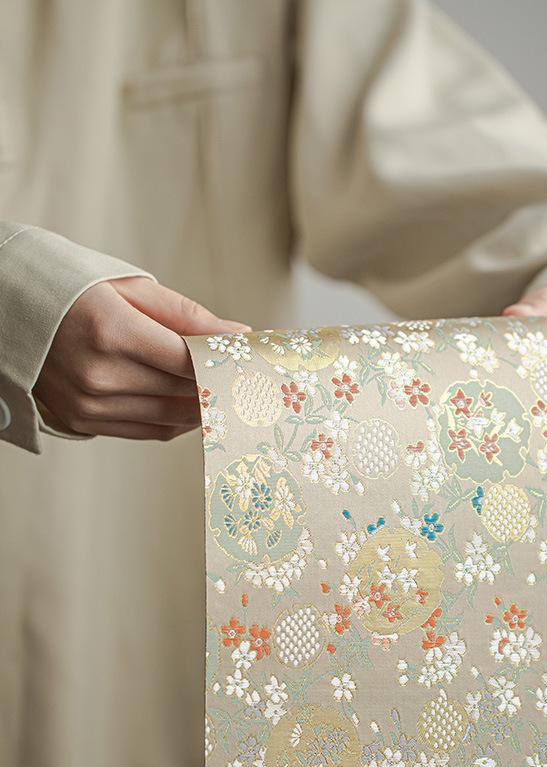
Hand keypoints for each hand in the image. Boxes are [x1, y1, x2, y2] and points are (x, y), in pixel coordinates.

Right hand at [33, 276, 249, 439]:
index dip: (227, 363)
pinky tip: (194, 404)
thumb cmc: (74, 291)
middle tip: (252, 379)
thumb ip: (188, 315)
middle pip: (184, 391)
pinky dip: (178, 421)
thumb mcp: (131, 288)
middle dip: (222, 385)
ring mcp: (90, 404)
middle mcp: (99, 374)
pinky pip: (150, 431)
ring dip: (205, 407)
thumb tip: (238, 334)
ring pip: (172, 417)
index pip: (189, 359)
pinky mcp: (85, 421)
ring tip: (226, 391)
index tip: (255, 362)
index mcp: (111, 332)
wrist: (10, 312)